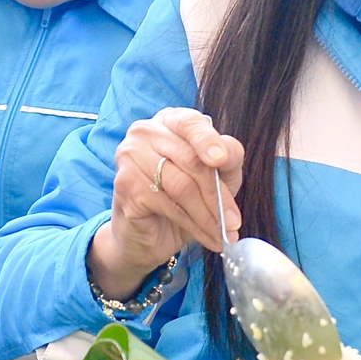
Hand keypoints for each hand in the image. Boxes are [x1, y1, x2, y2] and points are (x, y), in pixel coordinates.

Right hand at [87, 108, 243, 299]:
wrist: (146, 234)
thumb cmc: (182, 199)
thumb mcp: (216, 175)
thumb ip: (228, 158)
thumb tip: (227, 154)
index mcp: (170, 121)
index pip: (190, 123)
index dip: (208, 140)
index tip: (222, 160)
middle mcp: (145, 132)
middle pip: (191, 160)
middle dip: (217, 195)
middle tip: (234, 221)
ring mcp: (131, 157)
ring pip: (181, 186)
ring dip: (208, 215)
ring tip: (223, 233)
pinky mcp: (126, 185)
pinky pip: (169, 206)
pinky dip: (194, 226)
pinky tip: (207, 238)